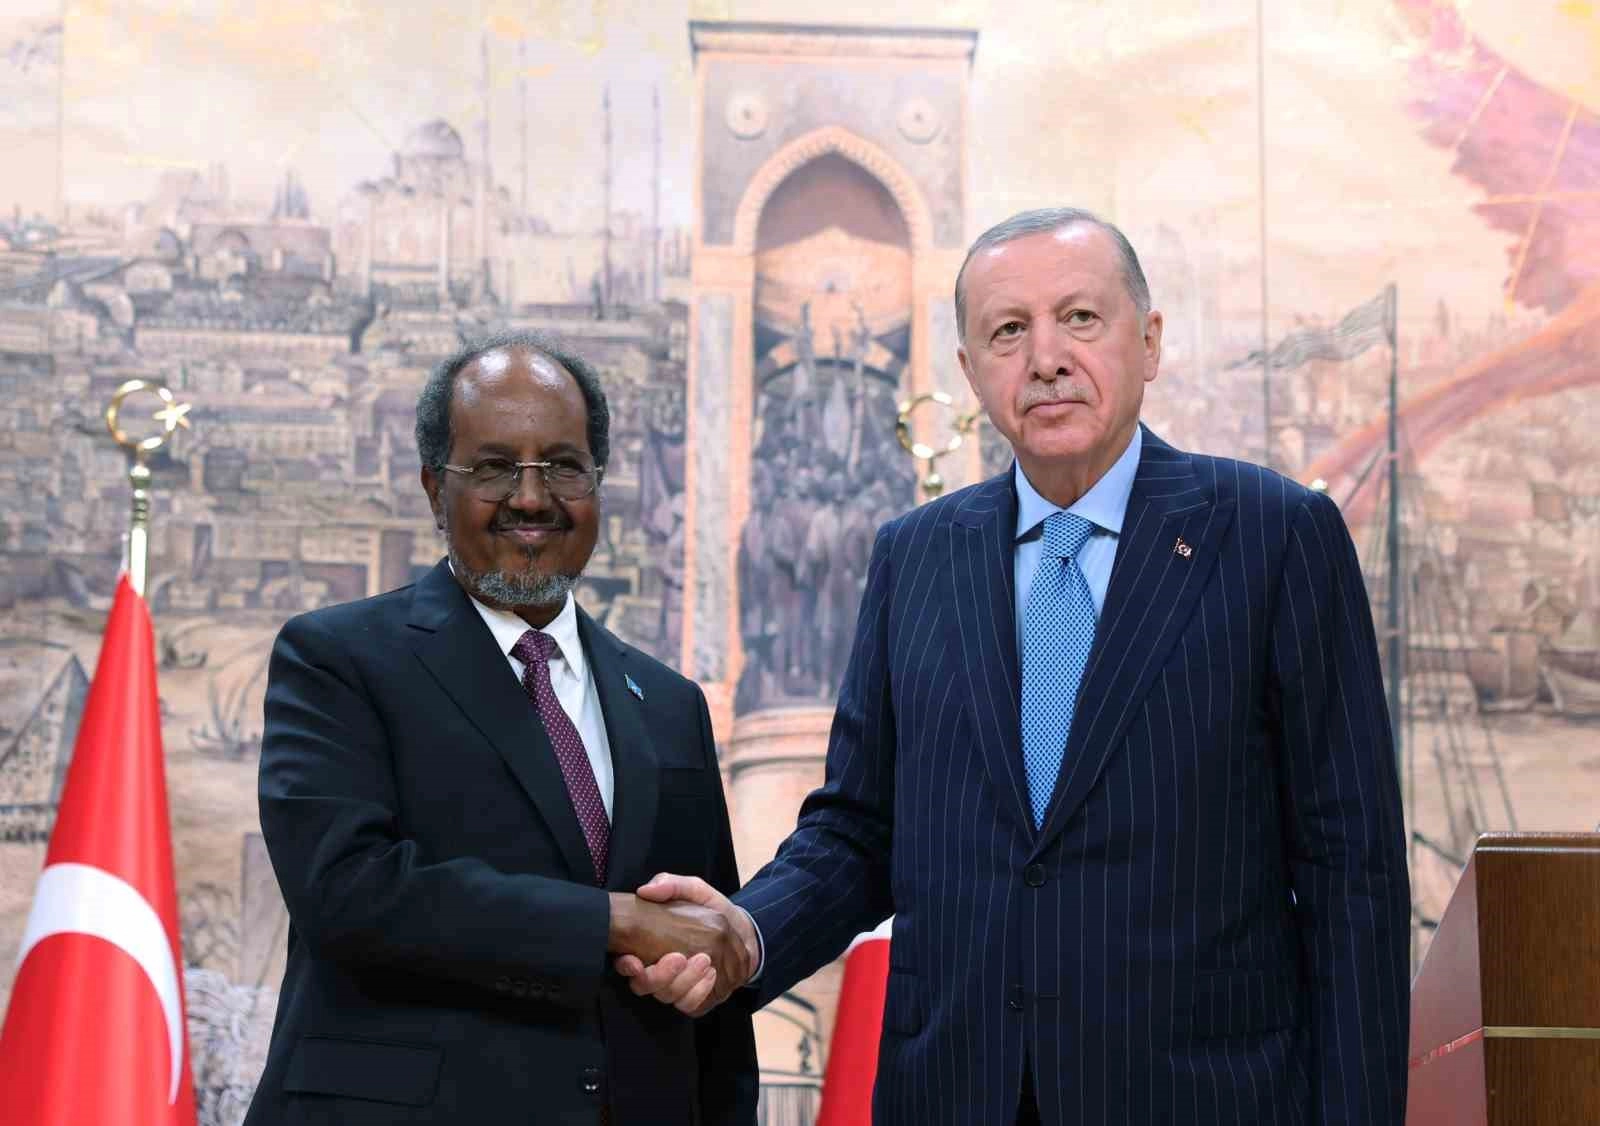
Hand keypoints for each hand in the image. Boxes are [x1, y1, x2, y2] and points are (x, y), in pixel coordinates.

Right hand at [613, 873, 758, 1015]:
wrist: (744, 932)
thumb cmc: (713, 911)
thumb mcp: (695, 891)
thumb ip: (672, 885)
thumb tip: (645, 890)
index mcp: (650, 948)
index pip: (626, 964)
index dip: (625, 966)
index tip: (633, 960)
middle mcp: (659, 972)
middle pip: (645, 986)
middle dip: (659, 976)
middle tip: (679, 958)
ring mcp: (677, 988)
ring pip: (668, 997)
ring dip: (684, 982)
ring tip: (704, 961)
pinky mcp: (696, 1001)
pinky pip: (691, 1005)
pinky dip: (700, 991)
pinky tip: (712, 974)